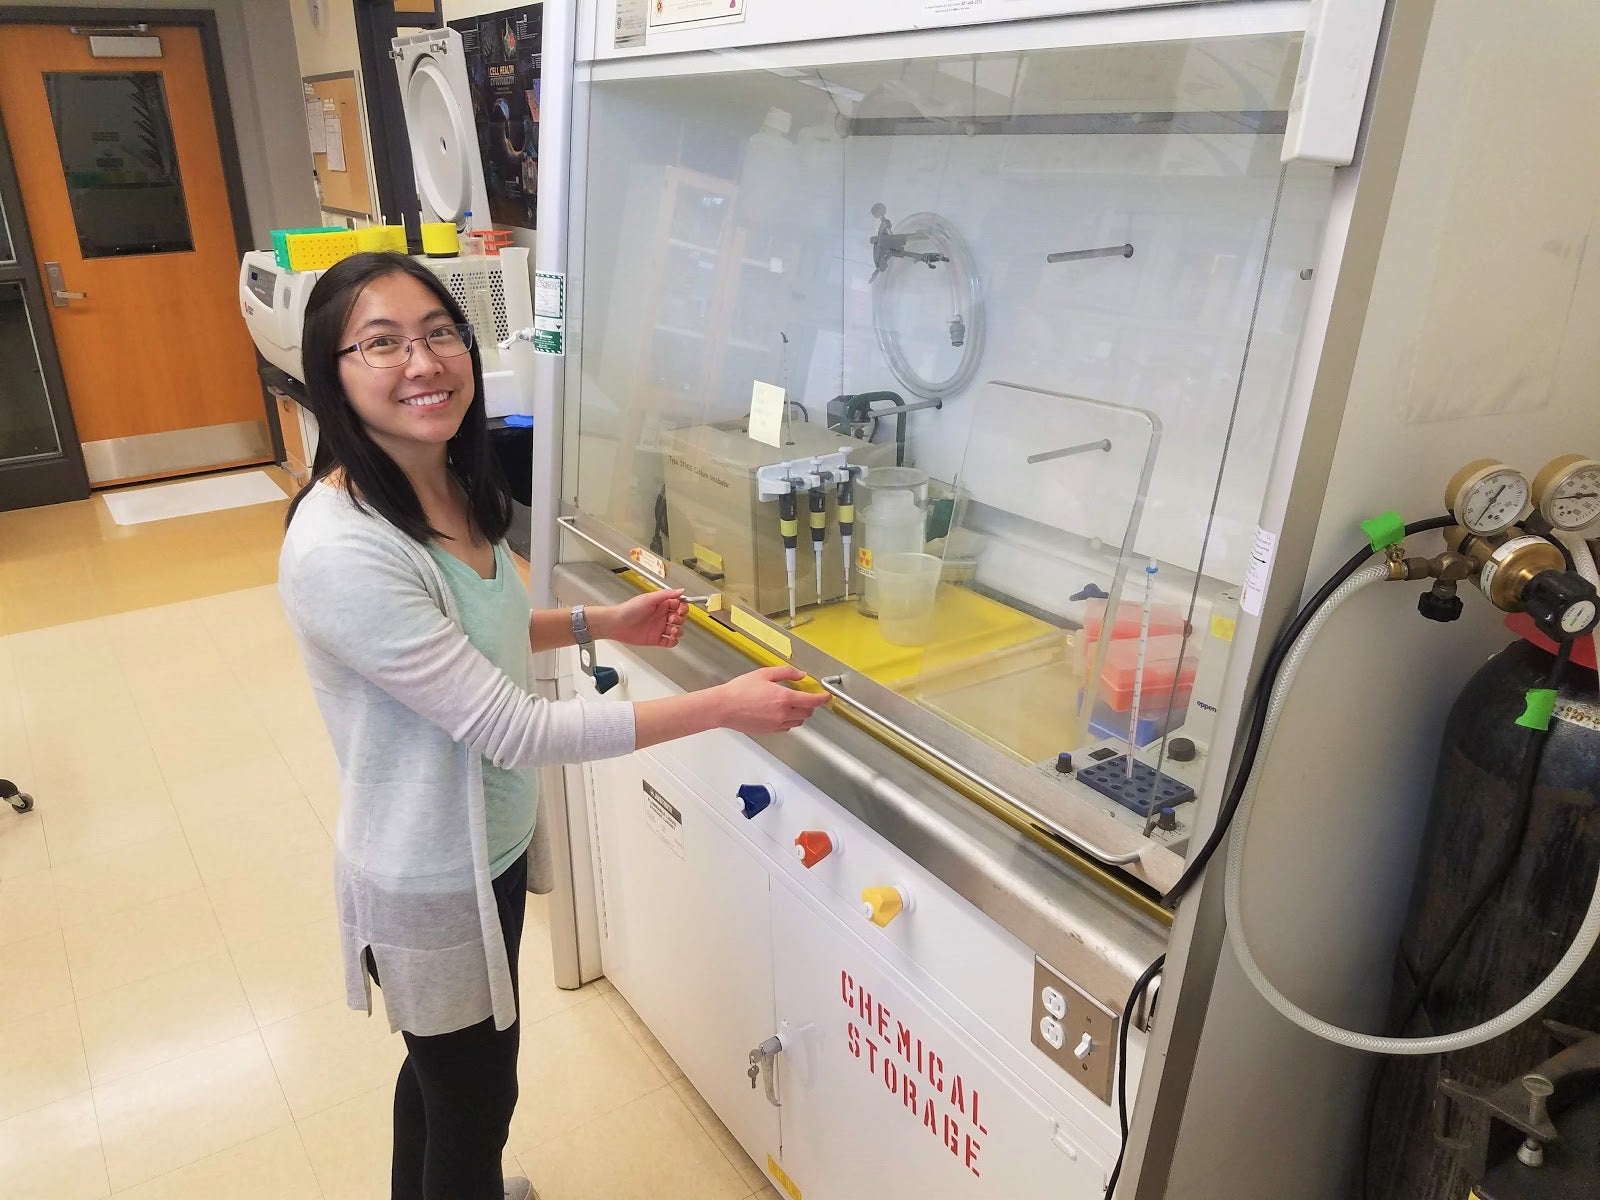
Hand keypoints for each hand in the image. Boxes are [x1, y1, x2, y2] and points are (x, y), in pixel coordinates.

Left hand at [595, 590, 687, 648]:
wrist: (616, 624)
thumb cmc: (628, 609)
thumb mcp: (649, 598)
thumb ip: (666, 594)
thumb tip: (681, 590)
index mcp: (660, 605)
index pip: (678, 605)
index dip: (682, 608)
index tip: (681, 609)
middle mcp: (660, 616)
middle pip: (679, 618)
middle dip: (679, 619)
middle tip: (672, 619)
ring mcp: (659, 628)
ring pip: (677, 630)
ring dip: (678, 631)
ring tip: (672, 630)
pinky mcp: (655, 639)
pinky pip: (669, 642)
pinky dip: (673, 641)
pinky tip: (671, 638)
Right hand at [712, 666, 830, 734]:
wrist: (724, 707)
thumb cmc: (740, 690)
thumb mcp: (764, 674)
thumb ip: (786, 673)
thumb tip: (801, 675)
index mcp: (784, 698)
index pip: (812, 701)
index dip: (822, 698)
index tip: (826, 696)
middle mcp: (783, 713)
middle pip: (808, 712)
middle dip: (810, 704)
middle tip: (805, 696)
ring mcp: (777, 724)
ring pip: (799, 721)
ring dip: (800, 713)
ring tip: (790, 704)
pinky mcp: (770, 731)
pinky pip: (787, 727)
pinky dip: (789, 720)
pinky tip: (779, 712)